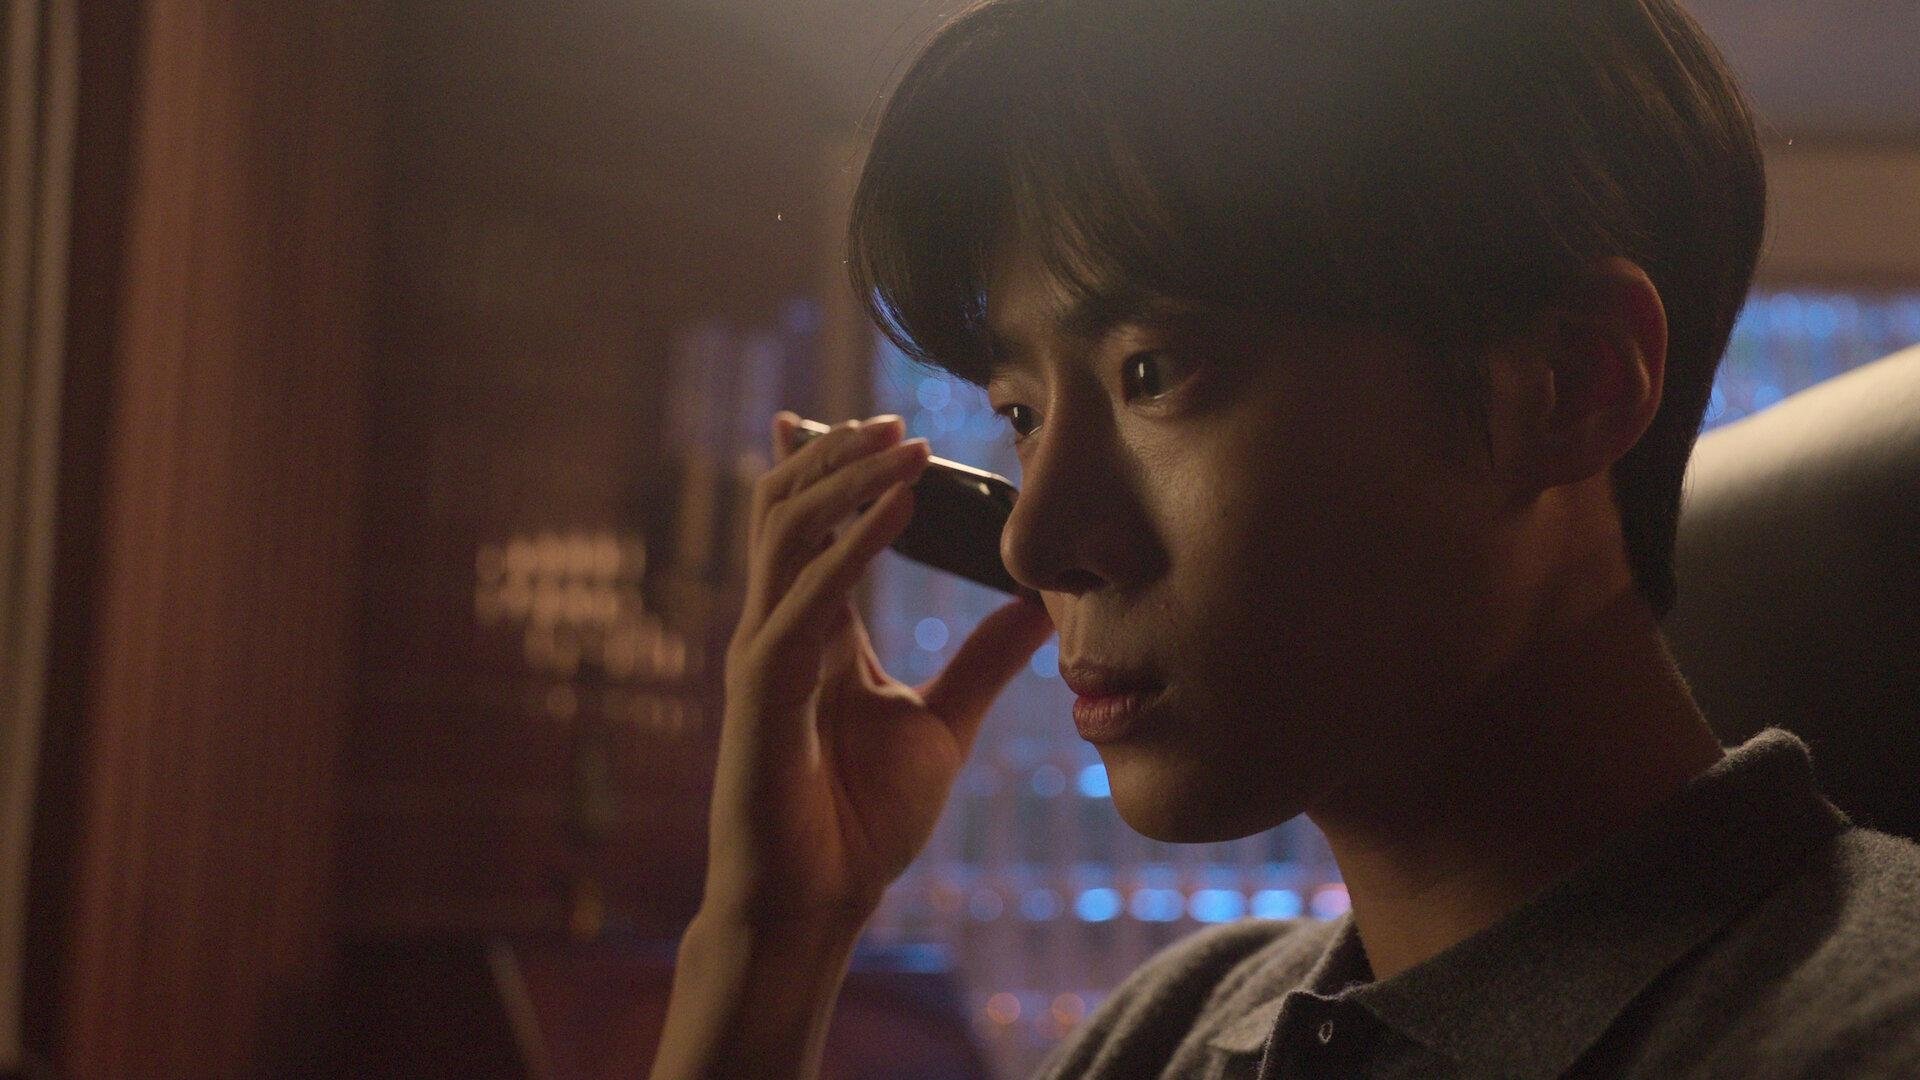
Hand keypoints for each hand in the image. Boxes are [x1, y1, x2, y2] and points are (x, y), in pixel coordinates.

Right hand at [705, 412, 1054, 928]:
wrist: (817, 905)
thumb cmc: (861, 823)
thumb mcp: (943, 722)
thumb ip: (984, 659)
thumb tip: (1043, 604)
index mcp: (813, 634)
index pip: (807, 525)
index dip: (827, 465)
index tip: (873, 420)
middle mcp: (778, 631)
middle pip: (785, 508)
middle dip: (836, 454)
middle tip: (896, 419)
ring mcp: (762, 657)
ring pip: (784, 533)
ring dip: (844, 480)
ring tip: (903, 446)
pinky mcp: (761, 692)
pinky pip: (802, 602)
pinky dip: (847, 548)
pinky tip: (894, 510)